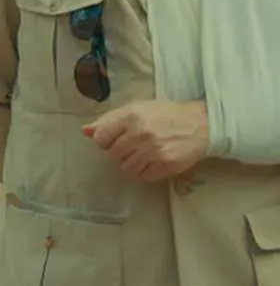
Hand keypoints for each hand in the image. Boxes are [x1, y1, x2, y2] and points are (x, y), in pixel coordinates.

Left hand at [81, 100, 208, 181]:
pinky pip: (142, 176)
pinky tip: (151, 162)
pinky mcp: (166, 166)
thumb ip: (109, 120)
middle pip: (112, 154)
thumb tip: (85, 131)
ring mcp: (153, 151)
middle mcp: (140, 134)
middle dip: (118, 152)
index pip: (101, 137)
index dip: (103, 141)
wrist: (201, 124)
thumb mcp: (136, 109)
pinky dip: (143, 172)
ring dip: (130, 163)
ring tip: (142, 154)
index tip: (111, 140)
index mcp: (130, 116)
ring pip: (126, 168)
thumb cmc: (166, 115)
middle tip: (131, 146)